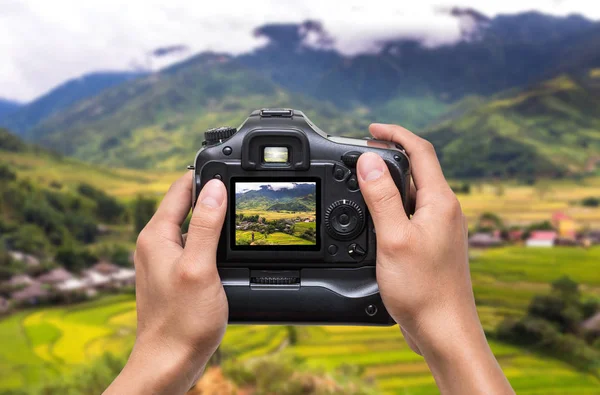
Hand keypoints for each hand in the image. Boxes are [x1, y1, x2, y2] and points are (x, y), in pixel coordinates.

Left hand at [105, 173, 227, 394]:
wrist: (169, 362)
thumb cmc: (181, 321)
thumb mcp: (199, 266)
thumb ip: (206, 225)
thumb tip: (214, 187)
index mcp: (156, 235)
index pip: (180, 188)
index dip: (204, 174)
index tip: (228, 165)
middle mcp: (156, 244)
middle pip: (186, 205)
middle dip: (212, 193)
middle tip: (241, 187)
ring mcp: (164, 261)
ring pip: (192, 226)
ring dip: (213, 218)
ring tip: (239, 212)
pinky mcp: (174, 276)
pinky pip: (194, 246)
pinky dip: (211, 240)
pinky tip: (228, 248)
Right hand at [357, 124, 513, 393]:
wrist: (444, 330)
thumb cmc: (423, 290)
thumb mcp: (393, 238)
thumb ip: (381, 197)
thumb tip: (368, 160)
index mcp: (440, 202)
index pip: (420, 151)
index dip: (395, 134)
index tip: (371, 129)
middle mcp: (446, 210)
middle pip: (419, 168)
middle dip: (391, 154)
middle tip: (362, 152)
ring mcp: (441, 227)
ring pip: (415, 191)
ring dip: (391, 180)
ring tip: (364, 180)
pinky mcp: (434, 244)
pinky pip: (413, 212)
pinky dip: (394, 204)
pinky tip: (376, 216)